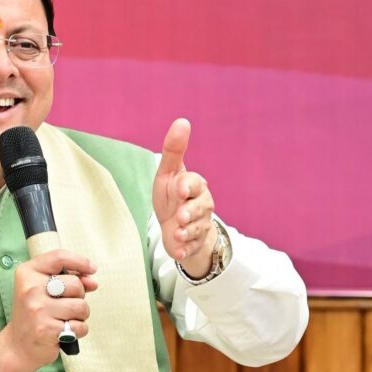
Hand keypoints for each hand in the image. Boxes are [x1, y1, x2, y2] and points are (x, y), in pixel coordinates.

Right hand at [0, 250, 97, 371]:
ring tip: (66, 319)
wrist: (18, 345)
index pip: (59, 257)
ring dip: (80, 315)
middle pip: (75, 284)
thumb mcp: (44, 289)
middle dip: (79, 296)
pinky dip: (78, 330)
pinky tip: (65, 332)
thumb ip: (68, 280)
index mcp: (27, 273)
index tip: (91, 269)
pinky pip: (80, 326)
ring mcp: (38, 309)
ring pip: (80, 306)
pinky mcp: (46, 329)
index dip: (80, 261)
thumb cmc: (35, 313)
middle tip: (65, 305)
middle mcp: (30, 289)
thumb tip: (92, 281)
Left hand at [152, 118, 216, 278]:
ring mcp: (200, 225)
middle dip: (189, 213)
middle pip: (200, 208)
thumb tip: (182, 121)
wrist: (176, 226)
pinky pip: (192, 248)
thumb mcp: (168, 174)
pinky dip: (184, 250)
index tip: (179, 189)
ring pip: (197, 229)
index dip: (187, 186)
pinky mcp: (195, 243)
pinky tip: (178, 251)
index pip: (194, 183)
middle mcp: (202, 204)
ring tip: (176, 234)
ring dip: (185, 232)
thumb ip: (174, 151)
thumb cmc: (172, 196)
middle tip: (179, 217)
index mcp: (195, 185)